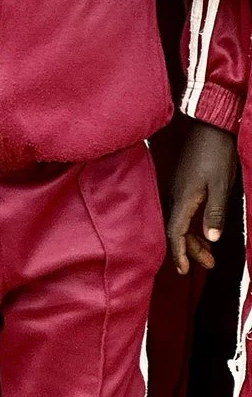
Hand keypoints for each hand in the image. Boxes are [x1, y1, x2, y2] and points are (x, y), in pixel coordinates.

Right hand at [166, 121, 235, 272]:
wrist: (209, 126)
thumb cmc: (216, 154)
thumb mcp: (221, 186)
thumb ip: (214, 213)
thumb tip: (210, 239)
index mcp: (183, 198)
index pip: (175, 232)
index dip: (179, 253)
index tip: (184, 270)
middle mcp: (175, 195)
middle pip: (177, 230)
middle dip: (191, 251)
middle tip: (209, 265)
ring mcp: (177, 189)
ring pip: (180, 222)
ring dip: (193, 240)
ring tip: (210, 254)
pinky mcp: (182, 185)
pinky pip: (183, 212)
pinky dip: (192, 227)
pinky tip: (203, 232)